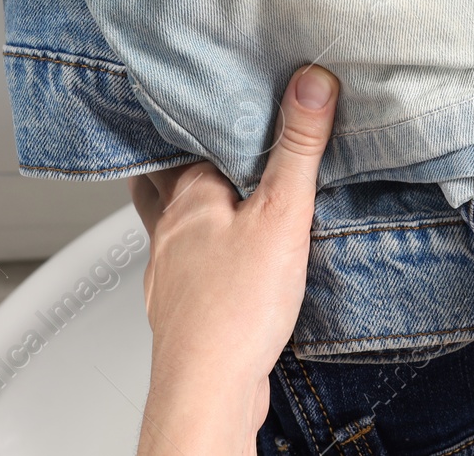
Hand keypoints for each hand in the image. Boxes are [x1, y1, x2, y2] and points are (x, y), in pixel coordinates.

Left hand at [129, 65, 338, 455]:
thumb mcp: (283, 213)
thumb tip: (310, 83)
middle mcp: (169, 230)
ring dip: (190, 210)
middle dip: (181, 160)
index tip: (218, 98)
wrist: (208, 390)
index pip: (185, 139)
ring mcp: (169, 272)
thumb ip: (298, 146)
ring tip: (219, 198)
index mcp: (188, 196)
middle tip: (204, 140)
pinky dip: (201, 256)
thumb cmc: (235, 309)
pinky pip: (186, 268)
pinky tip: (226, 265)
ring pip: (172, 226)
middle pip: (163, 180)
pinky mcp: (182, 309)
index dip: (201, 120)